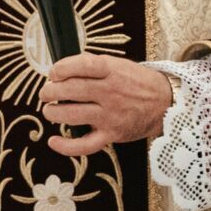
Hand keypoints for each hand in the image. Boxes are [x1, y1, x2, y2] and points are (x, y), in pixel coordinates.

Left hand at [39, 53, 174, 156]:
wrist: (165, 104)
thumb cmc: (137, 82)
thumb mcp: (119, 64)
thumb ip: (92, 66)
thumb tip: (61, 70)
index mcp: (113, 71)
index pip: (82, 66)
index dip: (62, 68)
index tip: (53, 72)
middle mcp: (111, 93)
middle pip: (72, 90)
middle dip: (51, 90)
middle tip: (45, 92)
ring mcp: (111, 116)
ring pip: (73, 115)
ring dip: (53, 112)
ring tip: (48, 109)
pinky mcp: (112, 135)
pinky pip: (85, 145)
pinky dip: (66, 146)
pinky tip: (53, 141)